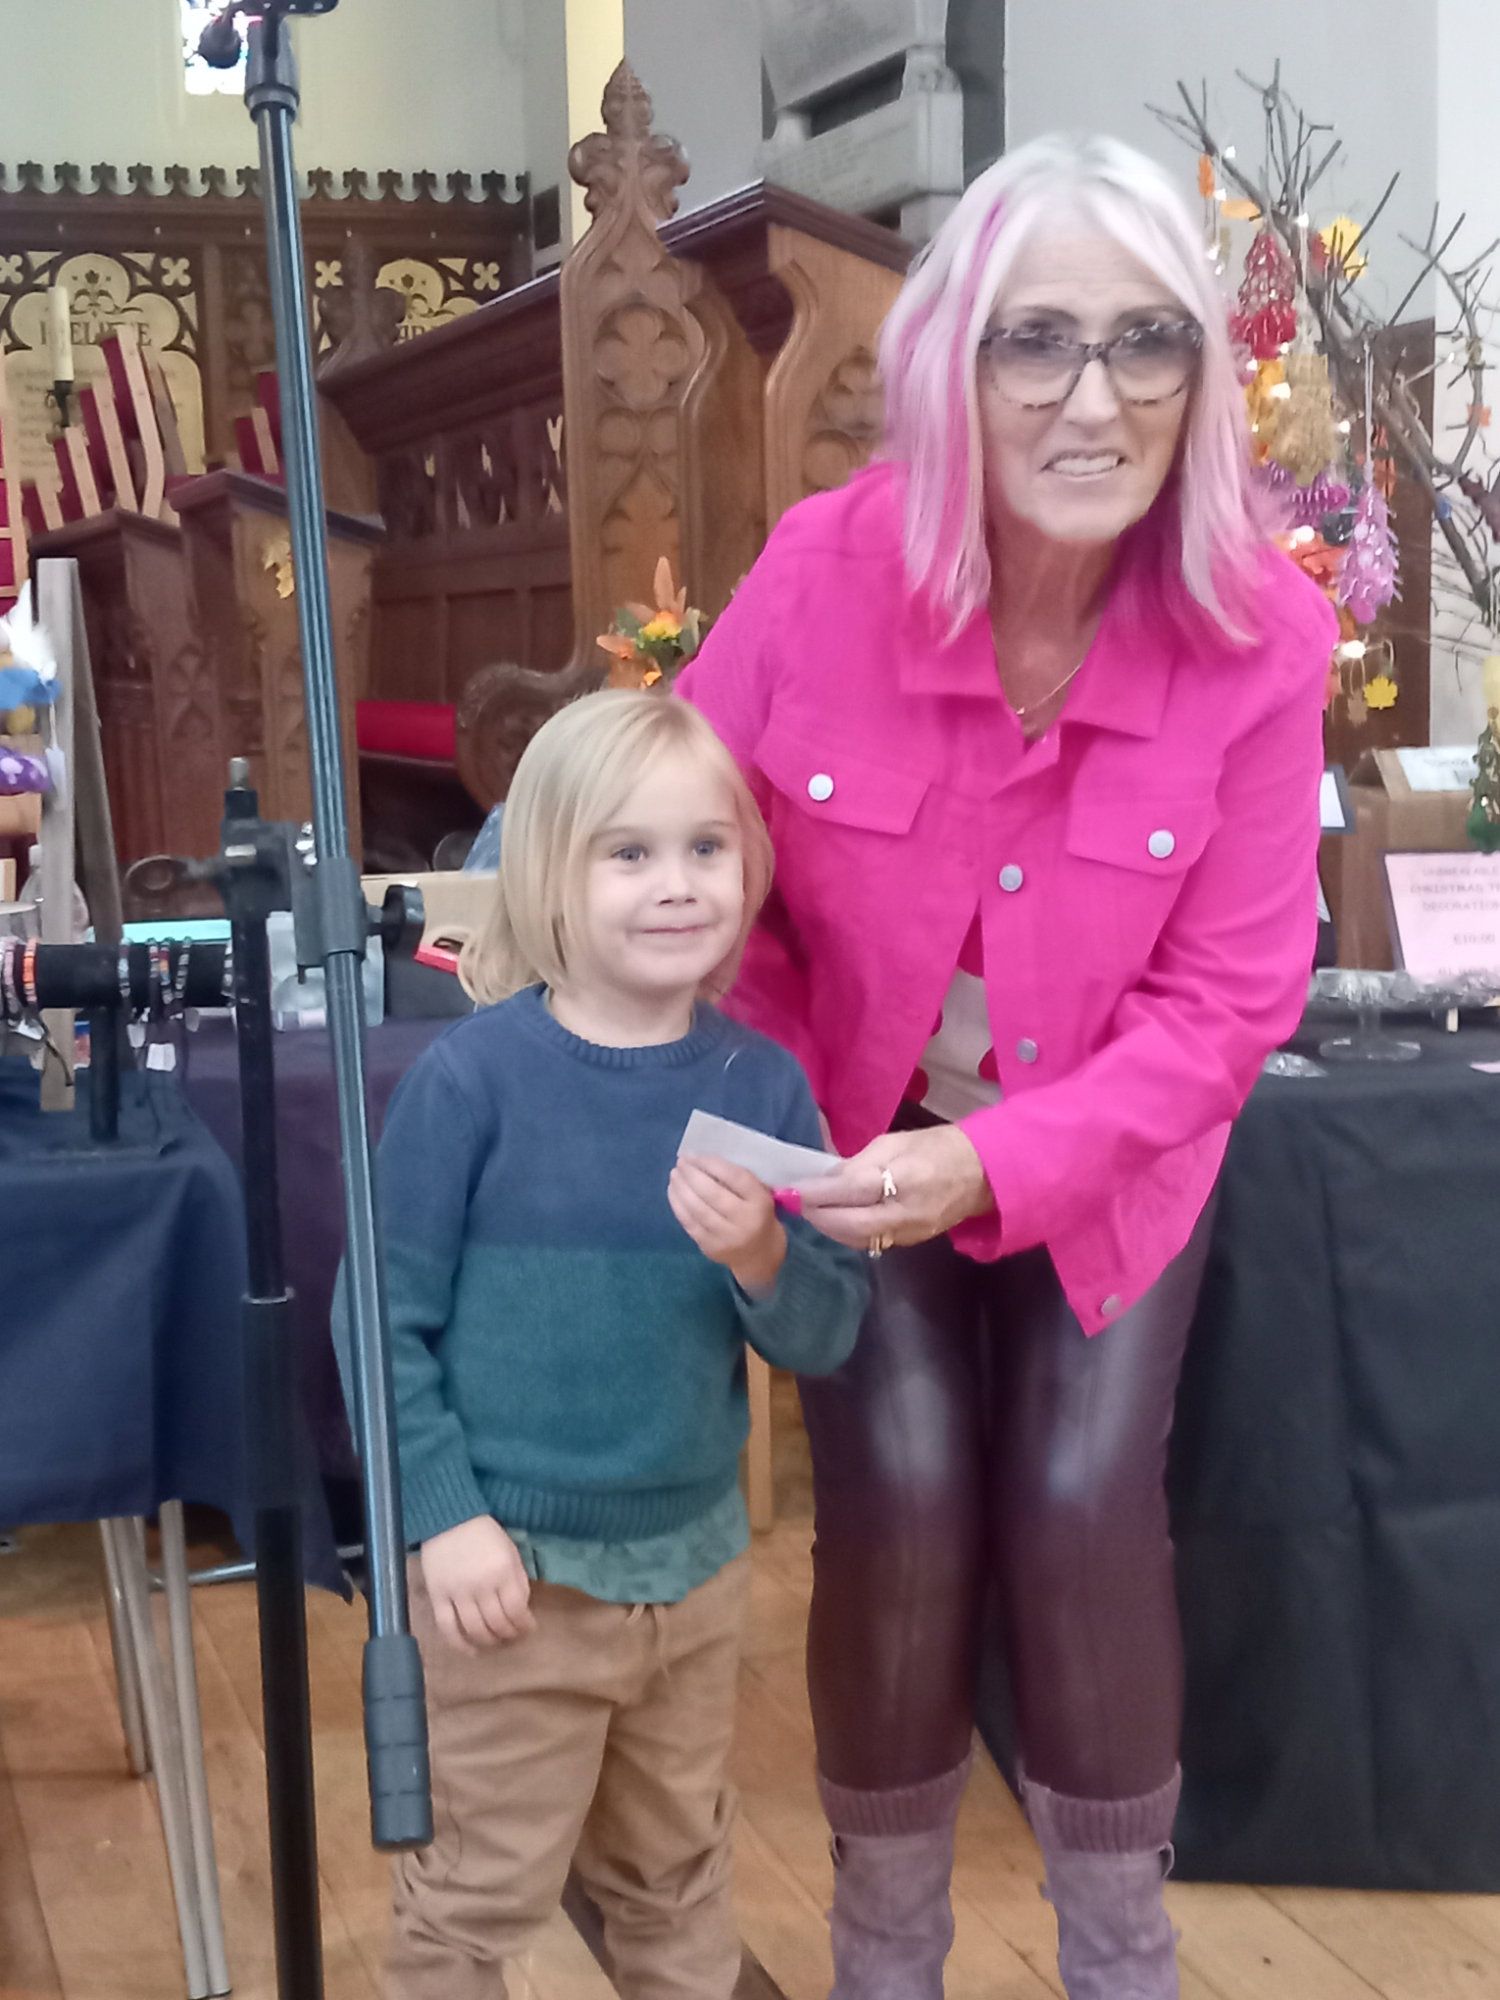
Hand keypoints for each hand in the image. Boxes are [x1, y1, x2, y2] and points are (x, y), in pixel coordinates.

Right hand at [419, 1515, 534, 1652]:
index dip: (524, 1625)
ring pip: (475, 1630)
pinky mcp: (437, 1596)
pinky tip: (470, 1651)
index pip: (516, 1610)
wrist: (449, 1518)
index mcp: (502, 1571)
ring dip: (488, 1642)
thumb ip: (517, 1580)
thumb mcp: (510, 1551)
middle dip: (508, 1635)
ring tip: (495, 1642)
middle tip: (512, 1637)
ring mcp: (457, 1592)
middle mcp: (481, 1585)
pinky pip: (447, 1628)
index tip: (528, 1629)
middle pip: (497, 1623)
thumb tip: (521, 1609)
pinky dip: (459, 1644)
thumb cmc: (484, 1534)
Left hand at [669, 1154, 786, 1295]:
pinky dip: (678, 1205)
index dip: (713, 1164)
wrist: (760, 1254)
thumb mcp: (759, 1195)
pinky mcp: (710, 1248)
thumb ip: (739, 1180)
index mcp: (760, 1203)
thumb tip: (703, 1161)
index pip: (736, 1178)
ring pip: (698, 1209)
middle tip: (681, 1162)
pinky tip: (673, 1191)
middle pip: (713, 1194)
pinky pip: (690, 1224)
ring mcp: (726, 1237)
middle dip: (692, 1175)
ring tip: (674, 1174)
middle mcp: (745, 1221)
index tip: (696, 1155)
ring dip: (682, 1189)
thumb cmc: (758, 1215)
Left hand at [798, 1124, 994, 1251]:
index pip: (852, 1191)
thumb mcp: (894, 1142)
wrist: (982, 1174)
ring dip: (828, 1226)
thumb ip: (857, 1163)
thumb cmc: (937, 1148)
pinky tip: (835, 1218)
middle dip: (817, 1215)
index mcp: (906, 1178)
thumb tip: (823, 1180)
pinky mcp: (909, 1243)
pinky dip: (846, 1231)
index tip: (791, 1189)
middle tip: (795, 1202)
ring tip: (811, 1209)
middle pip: (849, 1224)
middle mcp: (906, 1213)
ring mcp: (909, 1234)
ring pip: (856, 1238)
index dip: (817, 1193)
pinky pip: (869, 1241)